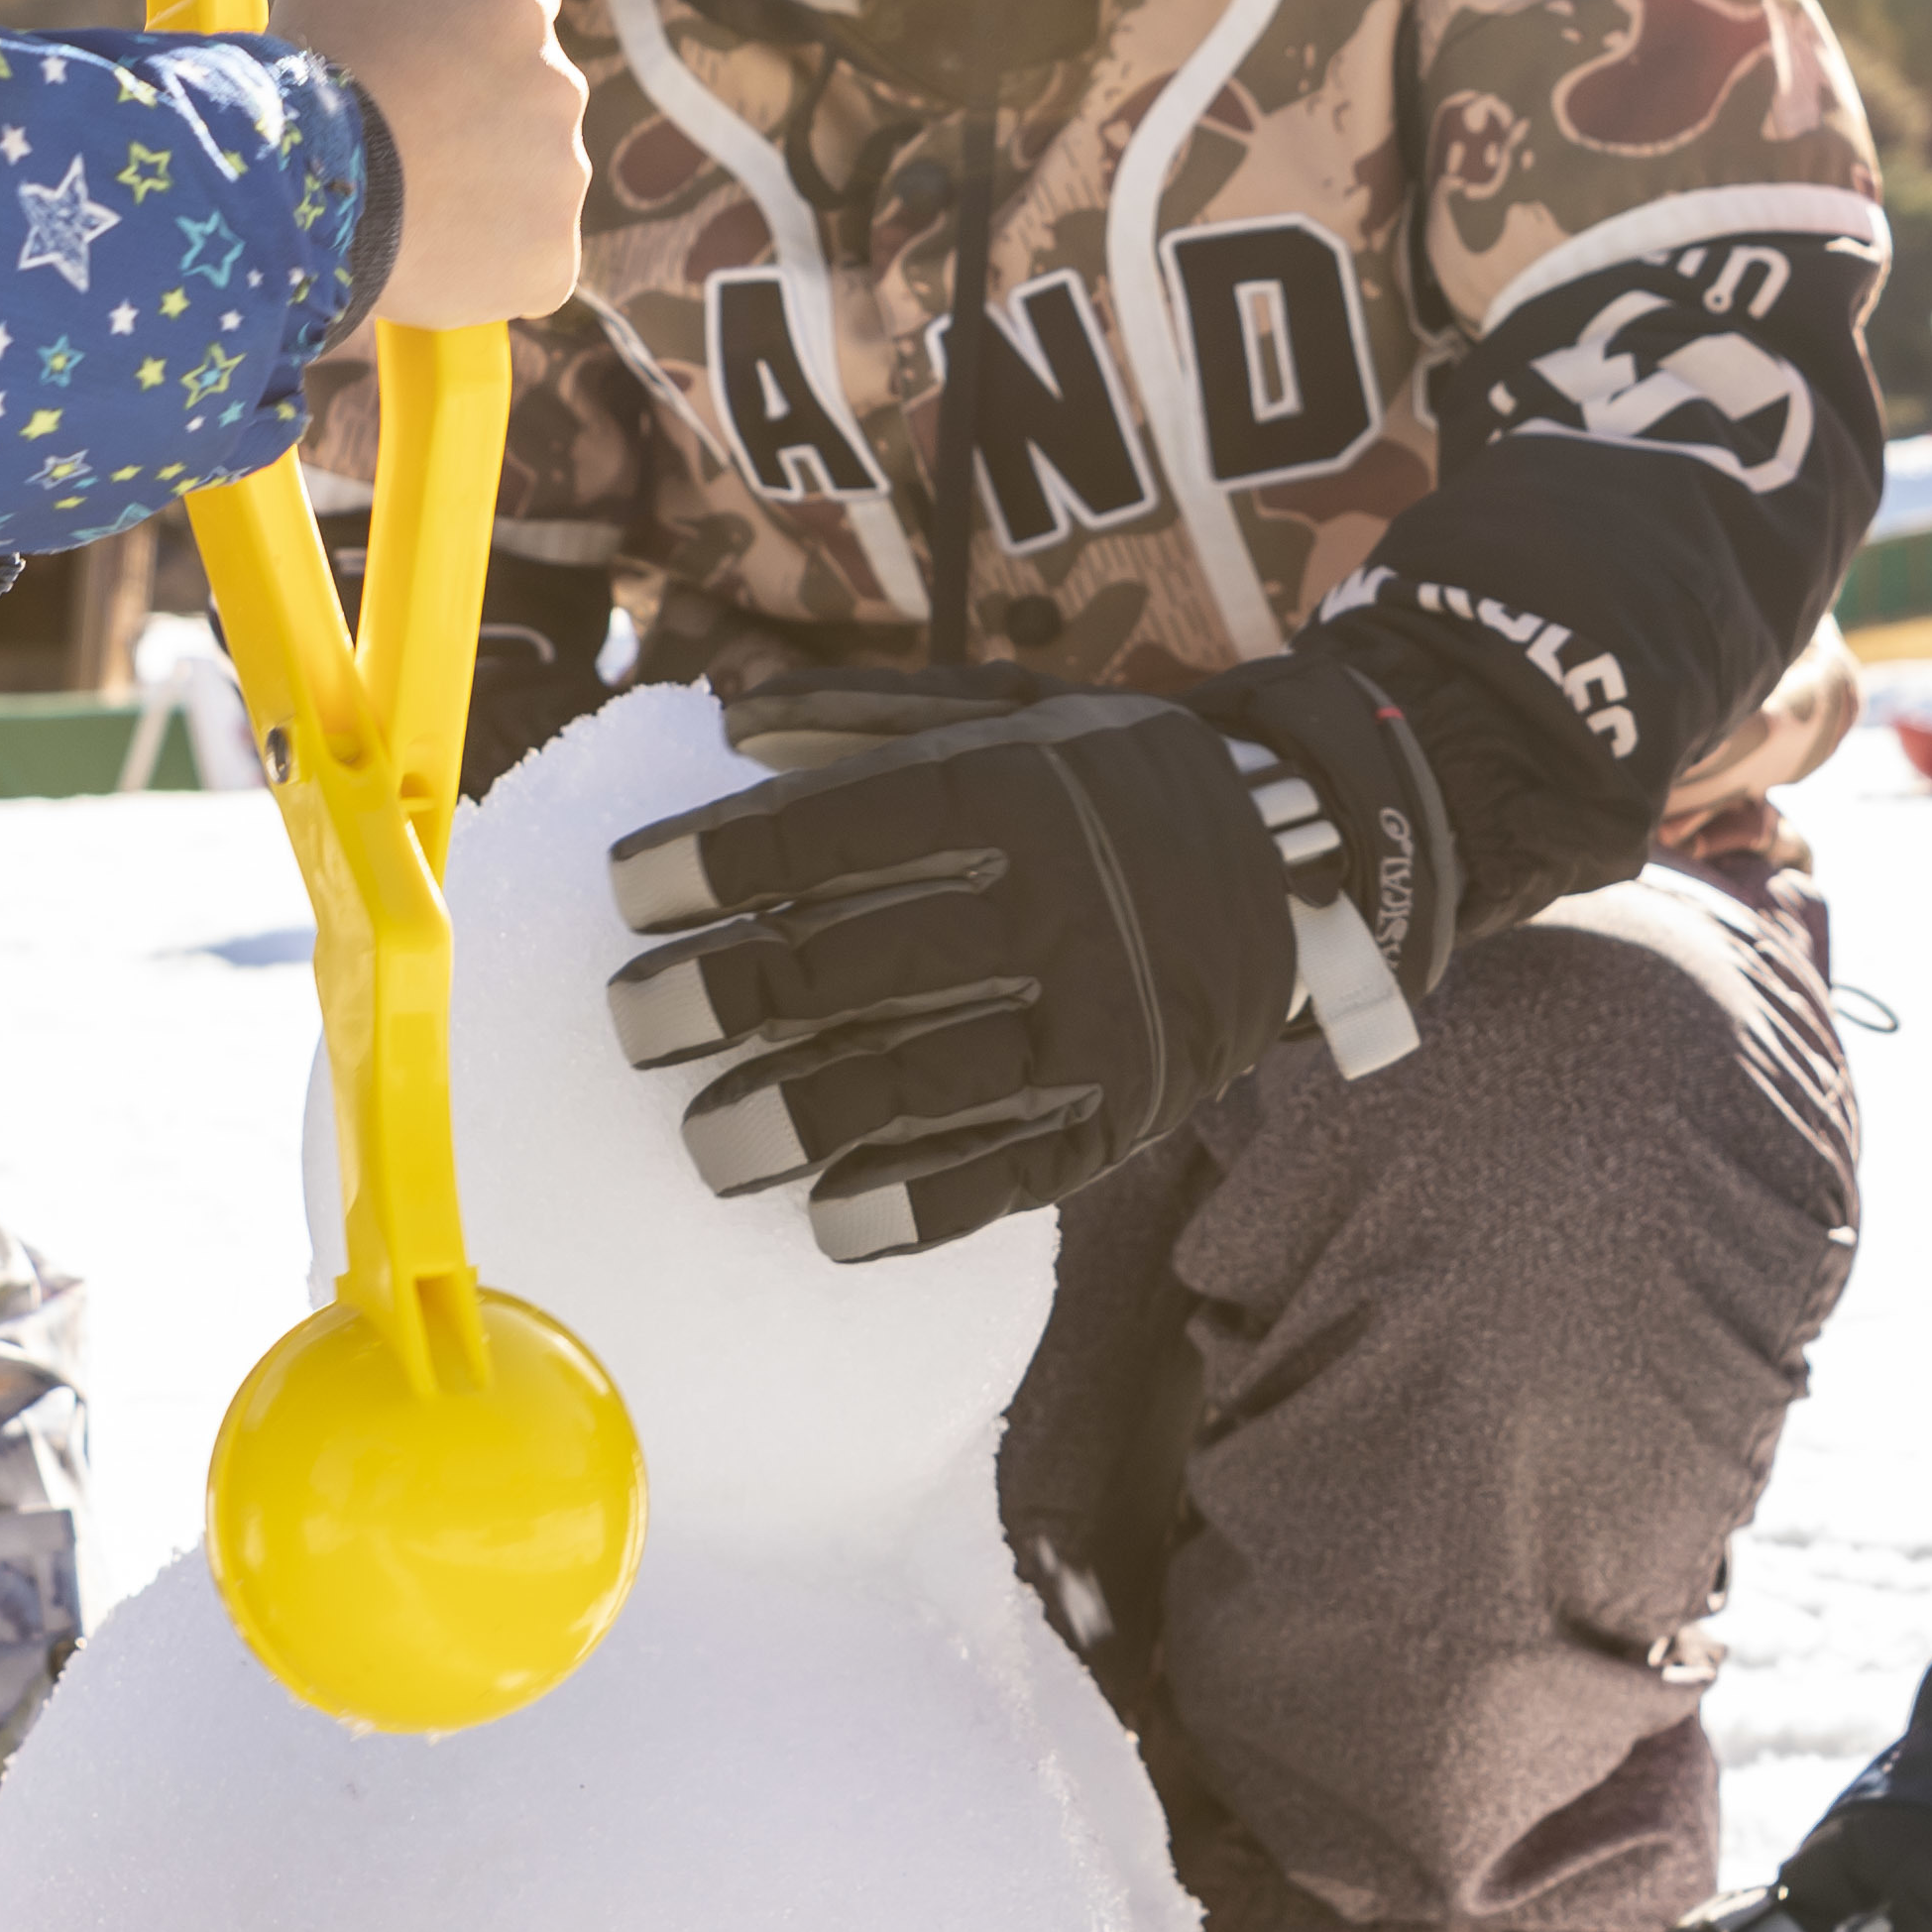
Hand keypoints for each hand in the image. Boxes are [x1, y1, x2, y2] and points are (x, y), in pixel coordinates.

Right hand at [280, 0, 587, 328]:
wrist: (303, 196)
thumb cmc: (313, 81)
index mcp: (515, 9)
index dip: (486, 7)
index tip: (456, 30)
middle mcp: (559, 88)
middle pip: (532, 91)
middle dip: (483, 107)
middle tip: (412, 135)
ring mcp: (563, 180)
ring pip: (533, 178)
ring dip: (488, 184)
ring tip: (409, 202)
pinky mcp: (552, 260)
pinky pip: (530, 256)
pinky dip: (492, 259)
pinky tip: (432, 256)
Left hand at [603, 645, 1453, 1256]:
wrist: (1301, 863)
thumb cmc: (1113, 783)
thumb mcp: (1015, 712)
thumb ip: (872, 718)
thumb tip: (727, 719)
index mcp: (1008, 790)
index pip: (828, 831)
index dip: (711, 865)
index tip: (630, 891)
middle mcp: (1046, 904)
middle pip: (843, 965)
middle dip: (716, 1000)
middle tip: (637, 1023)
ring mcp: (1086, 1019)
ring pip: (908, 1084)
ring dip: (788, 1121)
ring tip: (707, 1140)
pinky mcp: (1117, 1113)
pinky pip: (1000, 1175)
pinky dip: (908, 1206)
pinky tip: (829, 1218)